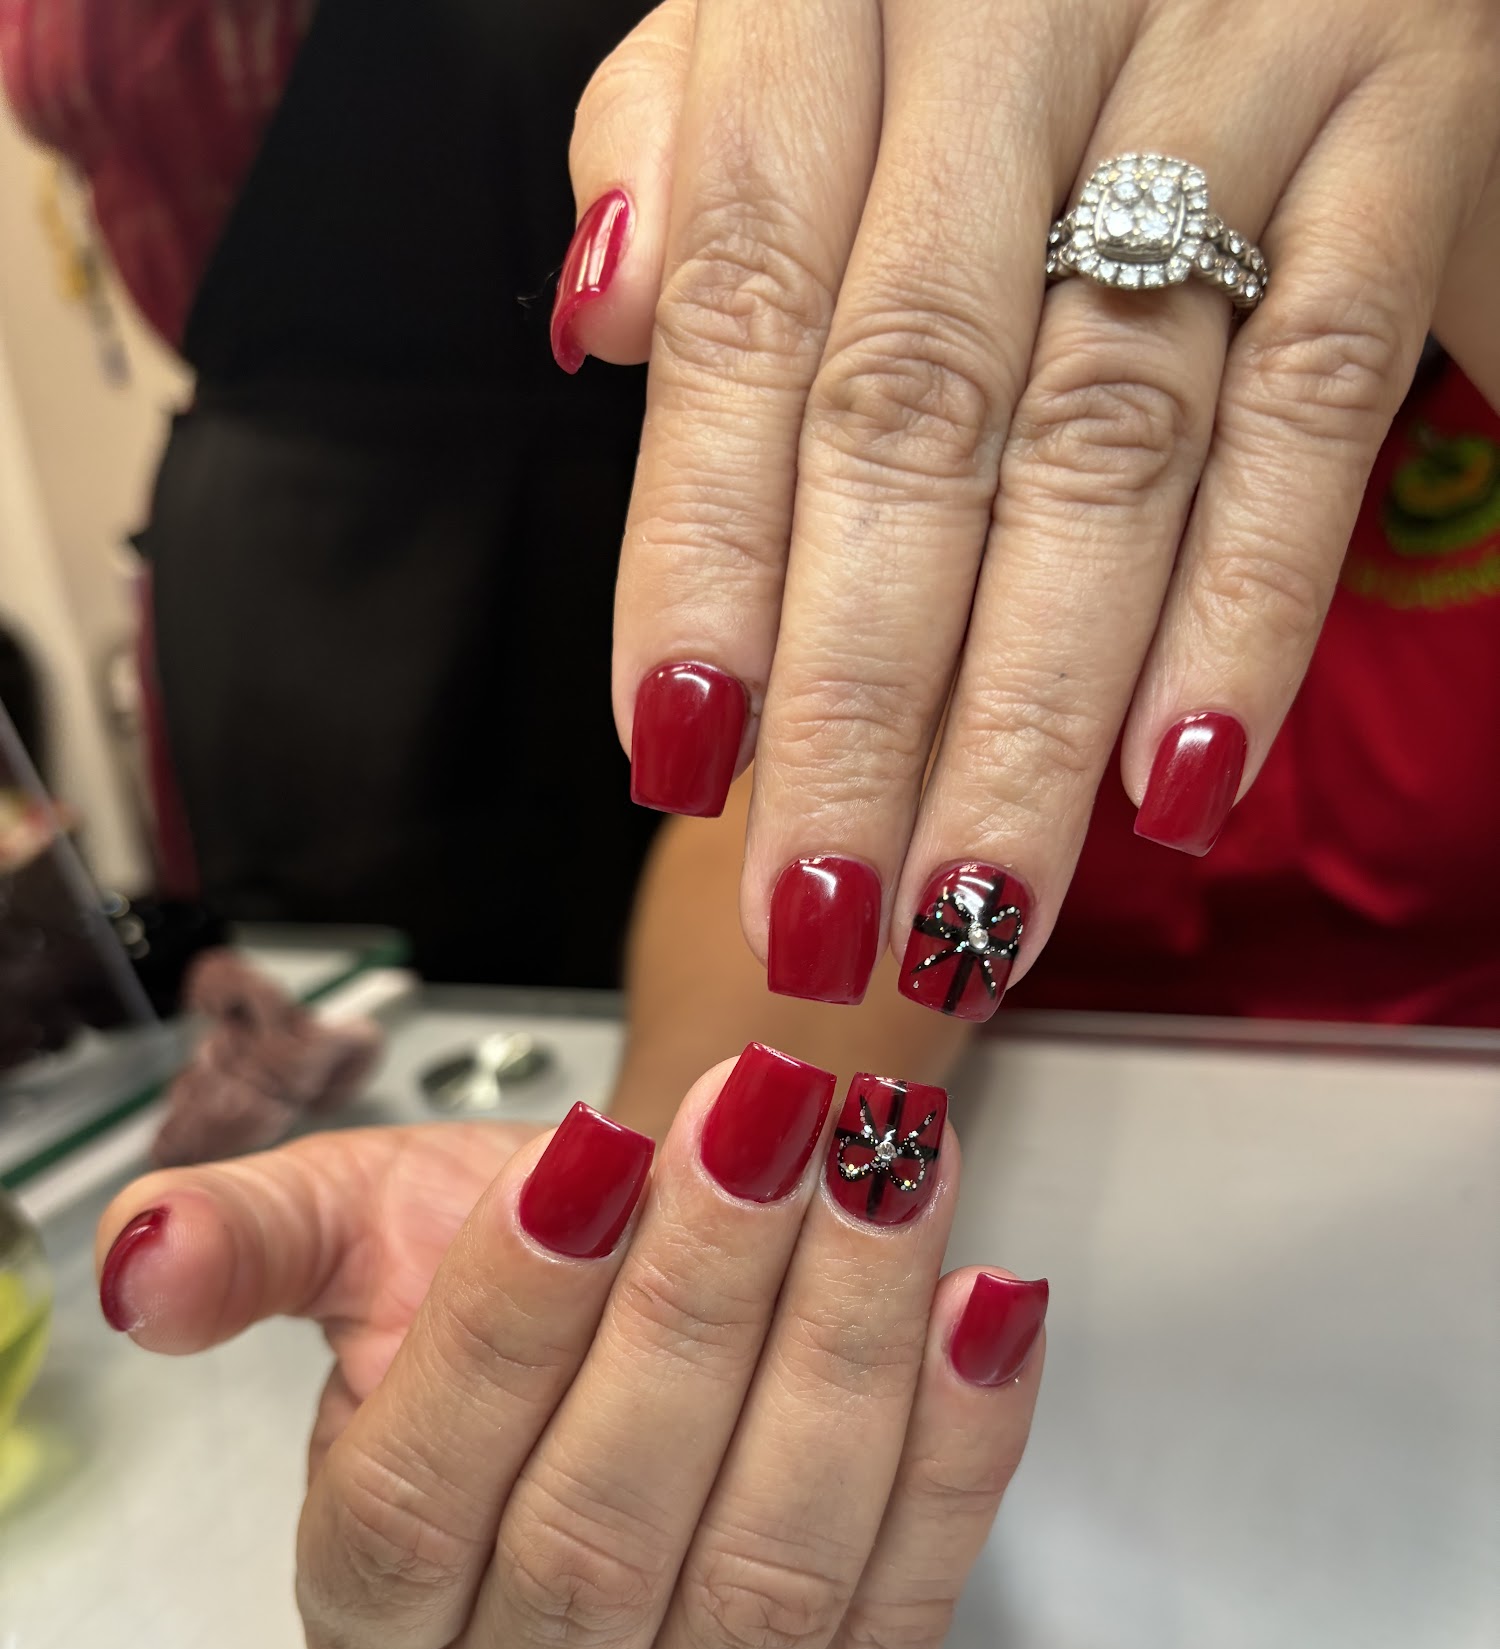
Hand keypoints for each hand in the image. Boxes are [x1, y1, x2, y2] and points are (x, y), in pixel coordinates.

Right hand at [96, 1046, 1047, 1648]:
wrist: (643, 1288)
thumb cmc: (509, 1258)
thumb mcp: (363, 1227)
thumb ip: (252, 1243)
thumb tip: (138, 1260)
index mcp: (376, 1597)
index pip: (417, 1499)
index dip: (505, 1326)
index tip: (590, 1154)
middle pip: (603, 1539)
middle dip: (696, 1310)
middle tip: (768, 1124)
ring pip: (770, 1566)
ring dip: (843, 1351)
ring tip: (886, 1169)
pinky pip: (909, 1596)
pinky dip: (957, 1449)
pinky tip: (983, 1297)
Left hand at [556, 0, 1499, 1010]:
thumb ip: (697, 140)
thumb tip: (604, 314)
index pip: (741, 310)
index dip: (702, 552)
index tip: (681, 753)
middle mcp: (1021, 8)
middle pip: (912, 413)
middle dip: (859, 698)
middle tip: (820, 906)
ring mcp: (1233, 55)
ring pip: (1106, 440)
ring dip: (1030, 712)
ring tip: (971, 902)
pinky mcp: (1407, 120)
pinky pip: (1318, 396)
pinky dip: (1248, 602)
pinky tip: (1172, 778)